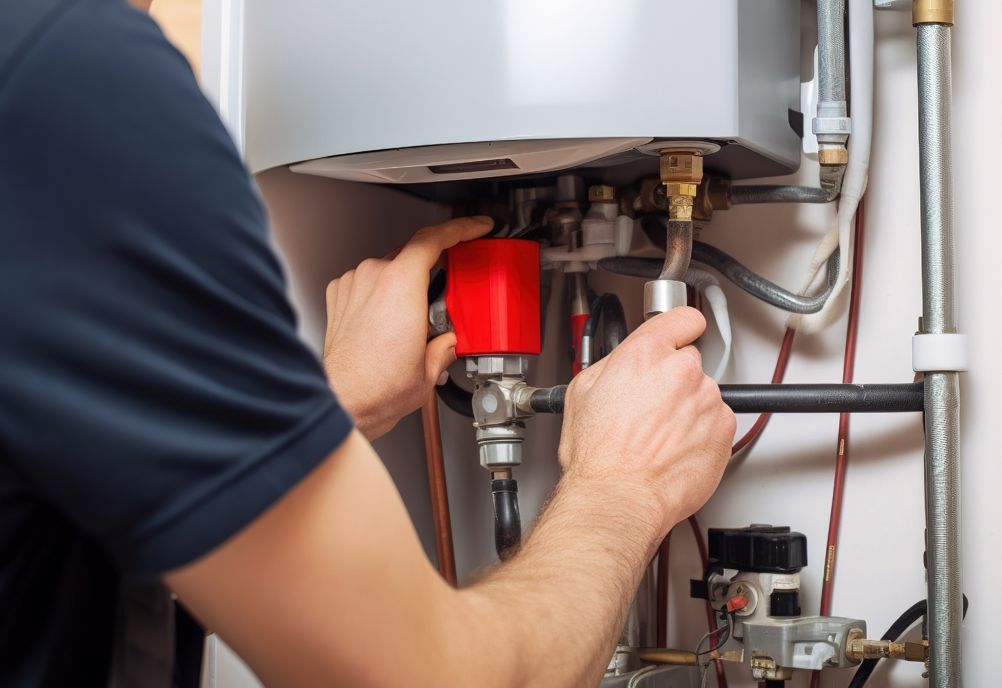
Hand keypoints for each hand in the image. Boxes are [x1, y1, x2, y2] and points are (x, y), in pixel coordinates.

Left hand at [324, 217, 492, 438]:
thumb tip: (451, 340)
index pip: (434, 238)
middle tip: (447, 296)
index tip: (476, 227)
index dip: (461, 228)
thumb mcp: (431, 367)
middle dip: (434, 270)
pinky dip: (382, 293)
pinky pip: (368, 281)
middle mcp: (374, 276)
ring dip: (405, 285)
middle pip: (413, 254)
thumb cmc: (377, 387)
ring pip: (389, 268)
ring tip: (414, 320)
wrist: (342, 402)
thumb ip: (447, 343)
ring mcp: (353, 284)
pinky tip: (389, 321)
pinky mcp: (339, 296)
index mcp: (401, 284)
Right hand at [557, 307, 734, 535]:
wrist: (620, 497)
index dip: (680, 328)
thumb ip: (613, 365)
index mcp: (645, 354)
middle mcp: (681, 371)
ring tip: (658, 435)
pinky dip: (701, 434)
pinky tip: (674, 448)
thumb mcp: (582, 392)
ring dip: (687, 409)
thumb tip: (624, 363)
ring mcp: (707, 400)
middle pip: (689, 361)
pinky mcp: (723, 429)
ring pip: (702, 394)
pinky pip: (716, 423)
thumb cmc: (599, 456)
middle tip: (651, 406)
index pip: (683, 318)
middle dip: (673, 379)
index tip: (681, 334)